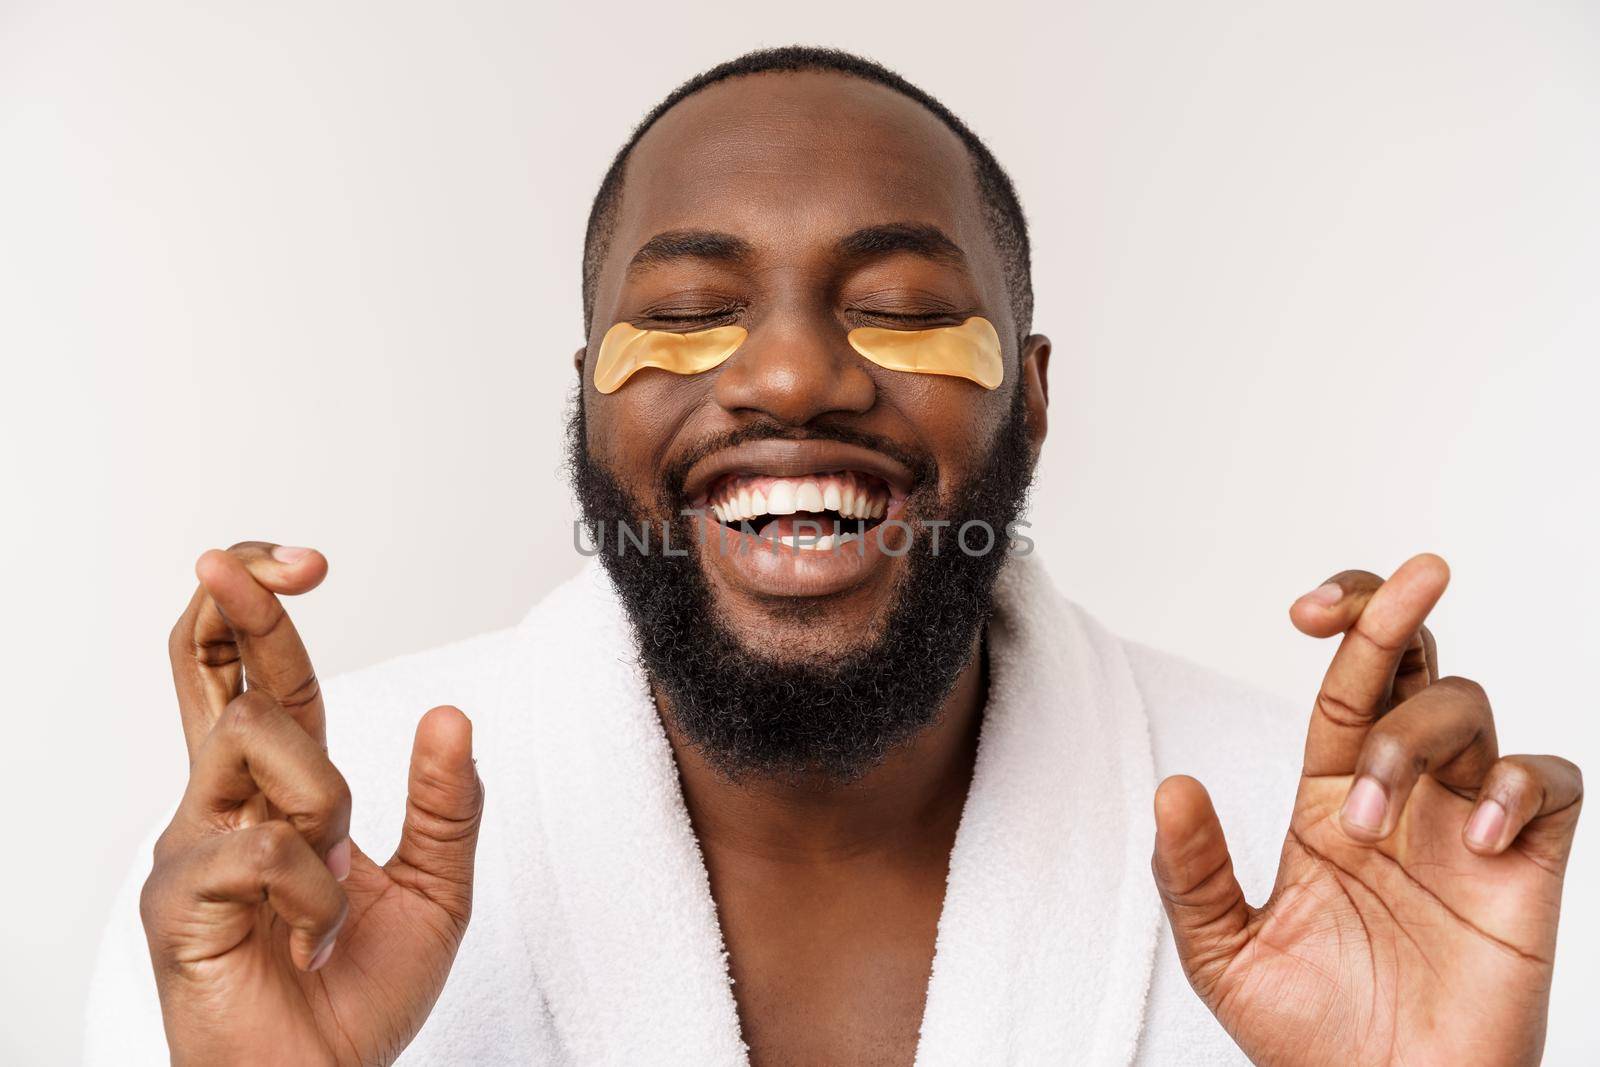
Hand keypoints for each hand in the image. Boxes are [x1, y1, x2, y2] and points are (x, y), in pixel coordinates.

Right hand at [139, 543, 484, 1065]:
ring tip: (332, 878)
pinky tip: (309, 931)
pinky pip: (260, 845)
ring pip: (252, 739)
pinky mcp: (174, 900)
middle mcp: (223, 803)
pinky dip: (313, 886)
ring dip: (321, 793)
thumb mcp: (437, 888)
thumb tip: (451, 714)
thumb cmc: (361, 993)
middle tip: (254, 562)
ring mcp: (190, 847)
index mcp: (280, 792)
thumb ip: (447, 804)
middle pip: (209, 671)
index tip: (302, 560)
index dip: (264, 609)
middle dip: (234, 602)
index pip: (258, 677)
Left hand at [1150, 554, 1581, 1065]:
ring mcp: (1467, 823)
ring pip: (1468, 711)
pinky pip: (1550, 783)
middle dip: (1402, 614)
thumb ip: (1190, 873)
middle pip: (1414, 667)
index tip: (1304, 609)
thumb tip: (1172, 787)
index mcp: (1331, 798)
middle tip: (1407, 584)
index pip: (1345, 684)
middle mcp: (1403, 794)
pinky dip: (1516, 785)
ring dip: (1412, 740)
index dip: (1342, 625)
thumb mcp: (1223, 952)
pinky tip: (1473, 834)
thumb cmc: (1310, 1035)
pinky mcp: (1527, 867)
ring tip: (1366, 824)